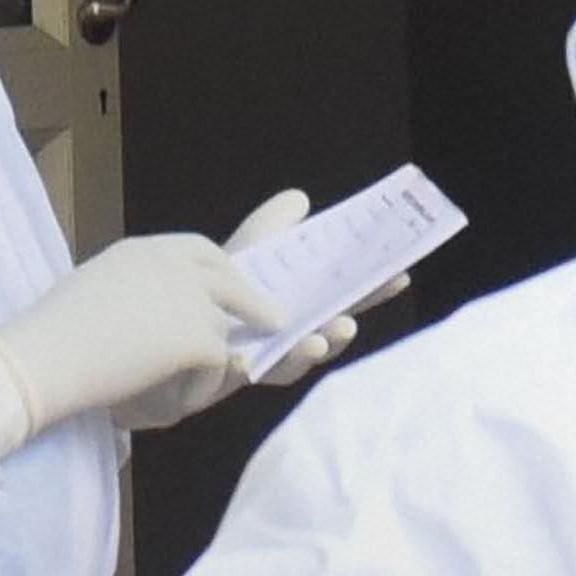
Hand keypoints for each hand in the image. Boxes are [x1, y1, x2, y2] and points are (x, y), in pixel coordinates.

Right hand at [0, 228, 270, 451]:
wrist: (41, 360)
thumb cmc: (50, 338)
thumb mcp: (97, 293)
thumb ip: (137, 293)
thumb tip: (159, 313)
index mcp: (144, 250)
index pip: (200, 249)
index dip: (222, 270)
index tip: (236, 286)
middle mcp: (173, 264)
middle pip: (231, 280)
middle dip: (253, 303)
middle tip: (276, 321)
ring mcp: (190, 297)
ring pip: (222, 333)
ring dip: (200, 367)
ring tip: (158, 387)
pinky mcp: (199, 335)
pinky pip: (217, 368)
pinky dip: (193, 390)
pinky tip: (155, 395)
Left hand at [220, 186, 400, 393]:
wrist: (175, 315)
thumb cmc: (222, 282)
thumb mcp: (252, 244)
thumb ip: (276, 222)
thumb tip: (301, 200)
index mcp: (307, 304)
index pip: (348, 297)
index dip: (374, 289)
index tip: (399, 275)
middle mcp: (292, 336)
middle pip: (327, 338)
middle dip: (340, 333)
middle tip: (349, 323)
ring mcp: (263, 359)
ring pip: (290, 365)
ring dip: (304, 355)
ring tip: (313, 343)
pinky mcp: (228, 375)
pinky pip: (239, 375)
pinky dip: (243, 366)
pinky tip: (243, 358)